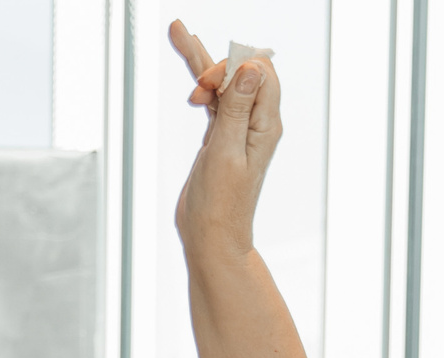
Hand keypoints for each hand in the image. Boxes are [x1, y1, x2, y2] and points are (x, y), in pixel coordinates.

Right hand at [168, 22, 282, 261]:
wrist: (211, 238)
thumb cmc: (221, 206)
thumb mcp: (226, 154)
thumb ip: (236, 109)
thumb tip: (249, 68)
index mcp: (265, 124)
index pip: (259, 73)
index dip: (233, 67)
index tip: (205, 86)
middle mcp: (255, 121)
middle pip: (240, 71)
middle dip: (216, 64)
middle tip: (194, 83)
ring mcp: (237, 127)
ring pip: (222, 83)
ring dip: (201, 61)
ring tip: (178, 33)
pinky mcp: (220, 136)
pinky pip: (212, 101)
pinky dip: (199, 82)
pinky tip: (189, 64)